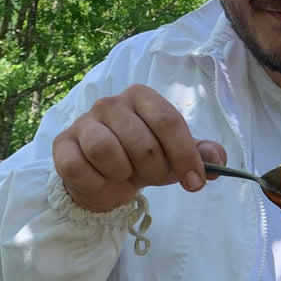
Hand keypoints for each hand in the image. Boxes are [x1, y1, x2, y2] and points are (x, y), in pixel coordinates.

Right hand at [52, 84, 226, 211]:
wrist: (104, 178)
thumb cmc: (144, 160)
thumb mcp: (177, 157)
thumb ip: (202, 155)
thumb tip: (218, 160)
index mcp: (142, 97)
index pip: (169, 121)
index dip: (185, 155)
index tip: (195, 183)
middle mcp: (110, 103)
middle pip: (142, 142)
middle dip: (154, 170)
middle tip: (151, 177)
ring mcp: (83, 122)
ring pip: (107, 152)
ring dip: (123, 175)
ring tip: (125, 176)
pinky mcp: (62, 145)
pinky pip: (79, 168)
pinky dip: (96, 183)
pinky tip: (102, 181)